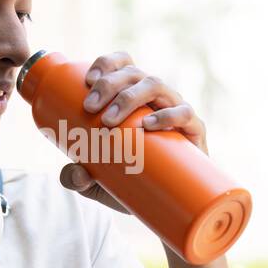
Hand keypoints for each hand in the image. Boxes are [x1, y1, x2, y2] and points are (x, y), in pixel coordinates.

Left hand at [59, 50, 207, 213]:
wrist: (168, 204)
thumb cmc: (130, 181)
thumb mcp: (96, 182)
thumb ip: (77, 178)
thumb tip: (74, 174)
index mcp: (134, 94)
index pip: (123, 63)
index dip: (106, 64)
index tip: (88, 82)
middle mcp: (155, 97)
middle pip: (134, 73)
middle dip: (109, 84)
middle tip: (89, 108)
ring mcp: (175, 110)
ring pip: (156, 85)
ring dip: (130, 97)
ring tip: (109, 120)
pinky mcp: (193, 131)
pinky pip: (185, 114)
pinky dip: (166, 115)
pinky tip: (148, 124)